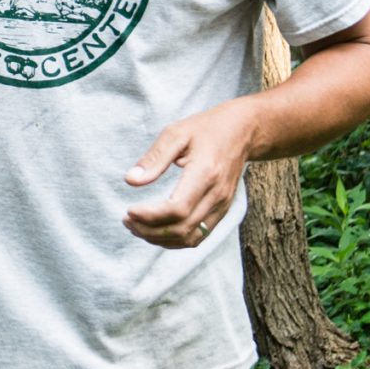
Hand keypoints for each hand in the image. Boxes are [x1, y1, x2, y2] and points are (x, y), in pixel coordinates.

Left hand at [123, 98, 256, 246]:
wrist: (243, 131)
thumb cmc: (207, 129)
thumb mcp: (177, 133)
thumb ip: (154, 158)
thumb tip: (130, 180)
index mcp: (205, 174)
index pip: (177, 209)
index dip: (150, 216)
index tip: (129, 211)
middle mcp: (217, 195)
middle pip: (181, 228)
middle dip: (149, 230)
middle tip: (127, 220)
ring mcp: (222, 206)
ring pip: (190, 238)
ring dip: (160, 239)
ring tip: (136, 227)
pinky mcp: (222, 211)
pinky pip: (198, 236)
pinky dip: (174, 240)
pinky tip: (155, 230)